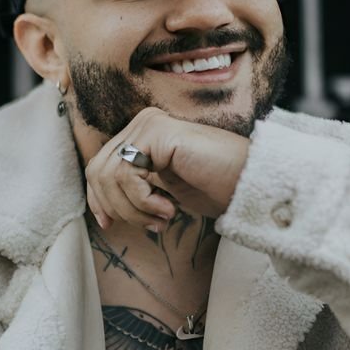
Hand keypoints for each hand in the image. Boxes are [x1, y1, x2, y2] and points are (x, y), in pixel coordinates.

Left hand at [84, 106, 249, 230]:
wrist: (252, 182)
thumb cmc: (216, 188)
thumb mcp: (165, 191)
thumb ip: (136, 190)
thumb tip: (101, 208)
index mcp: (143, 135)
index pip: (99, 166)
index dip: (97, 199)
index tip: (108, 225)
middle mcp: (143, 124)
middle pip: (98, 171)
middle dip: (116, 207)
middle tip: (150, 225)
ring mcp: (149, 124)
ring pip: (110, 176)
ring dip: (133, 209)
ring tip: (162, 219)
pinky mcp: (157, 132)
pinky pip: (128, 175)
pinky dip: (143, 201)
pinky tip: (169, 210)